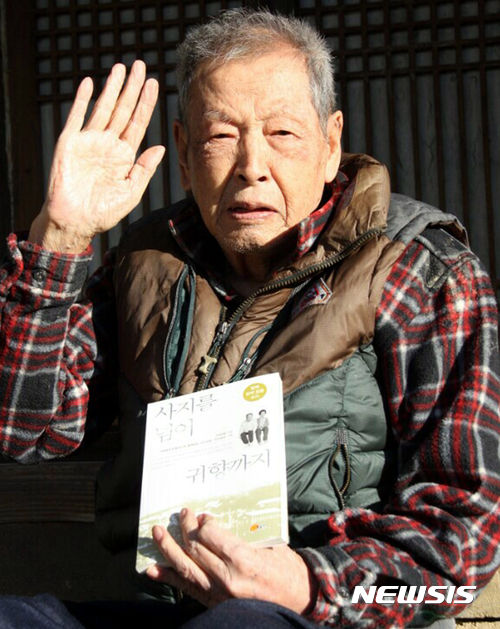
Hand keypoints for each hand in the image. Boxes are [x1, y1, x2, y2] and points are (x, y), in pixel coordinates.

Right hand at [29, 60, 164, 252]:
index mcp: (124, 156)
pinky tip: (90, 84)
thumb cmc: (103, 212)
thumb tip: (161, 147)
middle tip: (140, 65)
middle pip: (122, 110)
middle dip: (131, 88)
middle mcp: (108, 145)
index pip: (138, 123)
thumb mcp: (131, 192)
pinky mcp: (69, 143)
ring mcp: (88, 142)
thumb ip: (144, 170)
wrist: (75, 222)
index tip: (154, 84)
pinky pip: (76, 117)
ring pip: (103, 109)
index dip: (145, 104)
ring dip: (111, 88)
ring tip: (120, 68)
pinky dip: (82, 100)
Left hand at [146, 508, 316, 614]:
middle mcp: (227, 578)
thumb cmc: (287, 570)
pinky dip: (168, 578)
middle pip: (196, 549)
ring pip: (185, 568)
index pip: (211, 536)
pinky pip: (187, 589)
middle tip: (182, 514)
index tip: (201, 515)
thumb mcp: (271, 545)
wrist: (299, 601)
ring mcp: (218, 594)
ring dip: (168, 549)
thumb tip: (219, 522)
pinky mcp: (214, 603)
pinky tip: (153, 570)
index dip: (202, 523)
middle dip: (185, 529)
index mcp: (244, 560)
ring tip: (157, 533)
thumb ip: (244, 534)